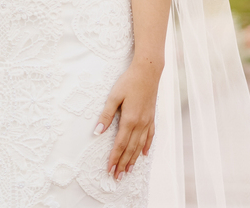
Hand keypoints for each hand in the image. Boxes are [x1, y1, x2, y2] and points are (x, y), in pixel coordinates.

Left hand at [95, 59, 160, 179]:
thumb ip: (105, 115)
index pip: (120, 144)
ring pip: (140, 145)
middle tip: (117, 177)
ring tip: (128, 171)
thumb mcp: (113, 96)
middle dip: (123, 164)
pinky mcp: (152, 117)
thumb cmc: (129, 82)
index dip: (114, 158)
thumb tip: (97, 132)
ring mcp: (148, 121)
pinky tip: (144, 154)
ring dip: (134, 159)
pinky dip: (146, 147)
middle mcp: (140, 124)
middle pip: (130, 149)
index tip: (109, 169)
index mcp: (129, 120)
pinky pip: (150, 136)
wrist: (148, 71)